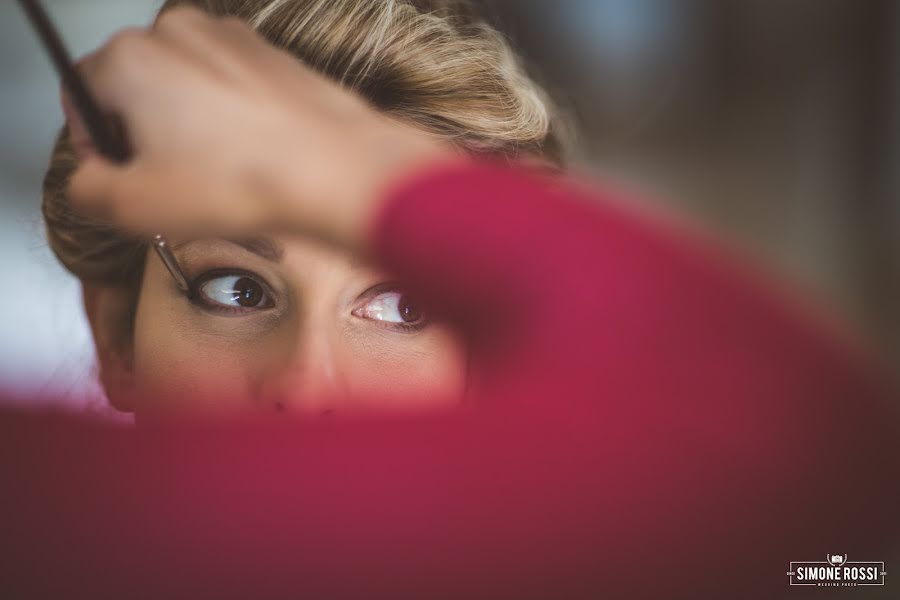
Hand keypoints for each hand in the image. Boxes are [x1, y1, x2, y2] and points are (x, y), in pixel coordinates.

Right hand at [65, 7, 454, 248]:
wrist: (339, 170)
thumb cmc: (250, 180)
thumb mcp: (134, 206)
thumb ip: (86, 190)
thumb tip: (89, 181)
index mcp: (131, 58)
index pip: (81, 97)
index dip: (96, 147)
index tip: (121, 179)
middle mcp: (178, 33)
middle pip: (136, 91)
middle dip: (146, 140)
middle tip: (173, 187)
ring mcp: (230, 40)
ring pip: (186, 92)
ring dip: (191, 134)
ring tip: (220, 180)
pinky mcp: (271, 58)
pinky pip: (231, 92)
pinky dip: (232, 125)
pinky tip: (251, 162)